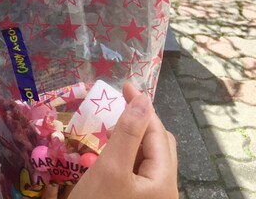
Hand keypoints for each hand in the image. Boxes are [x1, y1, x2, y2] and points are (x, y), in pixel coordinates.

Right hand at [57, 83, 177, 198]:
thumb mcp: (110, 167)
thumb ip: (128, 132)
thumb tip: (142, 98)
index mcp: (164, 182)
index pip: (158, 133)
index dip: (142, 106)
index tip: (123, 84)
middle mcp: (164, 191)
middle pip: (158, 145)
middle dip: (140, 121)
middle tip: (116, 103)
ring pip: (147, 158)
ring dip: (131, 137)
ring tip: (110, 123)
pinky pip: (137, 171)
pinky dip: (125, 154)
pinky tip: (108, 150)